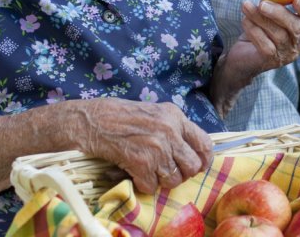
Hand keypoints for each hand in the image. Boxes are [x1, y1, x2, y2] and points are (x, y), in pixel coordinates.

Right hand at [77, 98, 213, 192]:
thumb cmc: (122, 116)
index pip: (205, 143)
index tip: (199, 166)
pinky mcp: (141, 163)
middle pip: (192, 167)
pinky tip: (135, 173)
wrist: (94, 121)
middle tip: (169, 171)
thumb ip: (174, 128)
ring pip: (174, 180)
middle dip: (182, 173)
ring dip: (162, 181)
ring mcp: (157, 148)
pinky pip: (152, 187)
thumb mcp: (155, 113)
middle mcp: (170, 132)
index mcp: (176, 117)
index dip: (204, 160)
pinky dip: (143, 184)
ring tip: (149, 171)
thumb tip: (190, 151)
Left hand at [224, 0, 299, 77]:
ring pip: (278, 35)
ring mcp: (286, 54)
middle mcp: (299, 43)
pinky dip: (253, 31)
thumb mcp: (271, 8)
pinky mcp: (271, 61)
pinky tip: (245, 21)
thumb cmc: (262, 28)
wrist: (243, 55)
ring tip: (246, 6)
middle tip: (262, 3)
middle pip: (295, 27)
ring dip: (260, 18)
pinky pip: (265, 45)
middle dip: (279, 13)